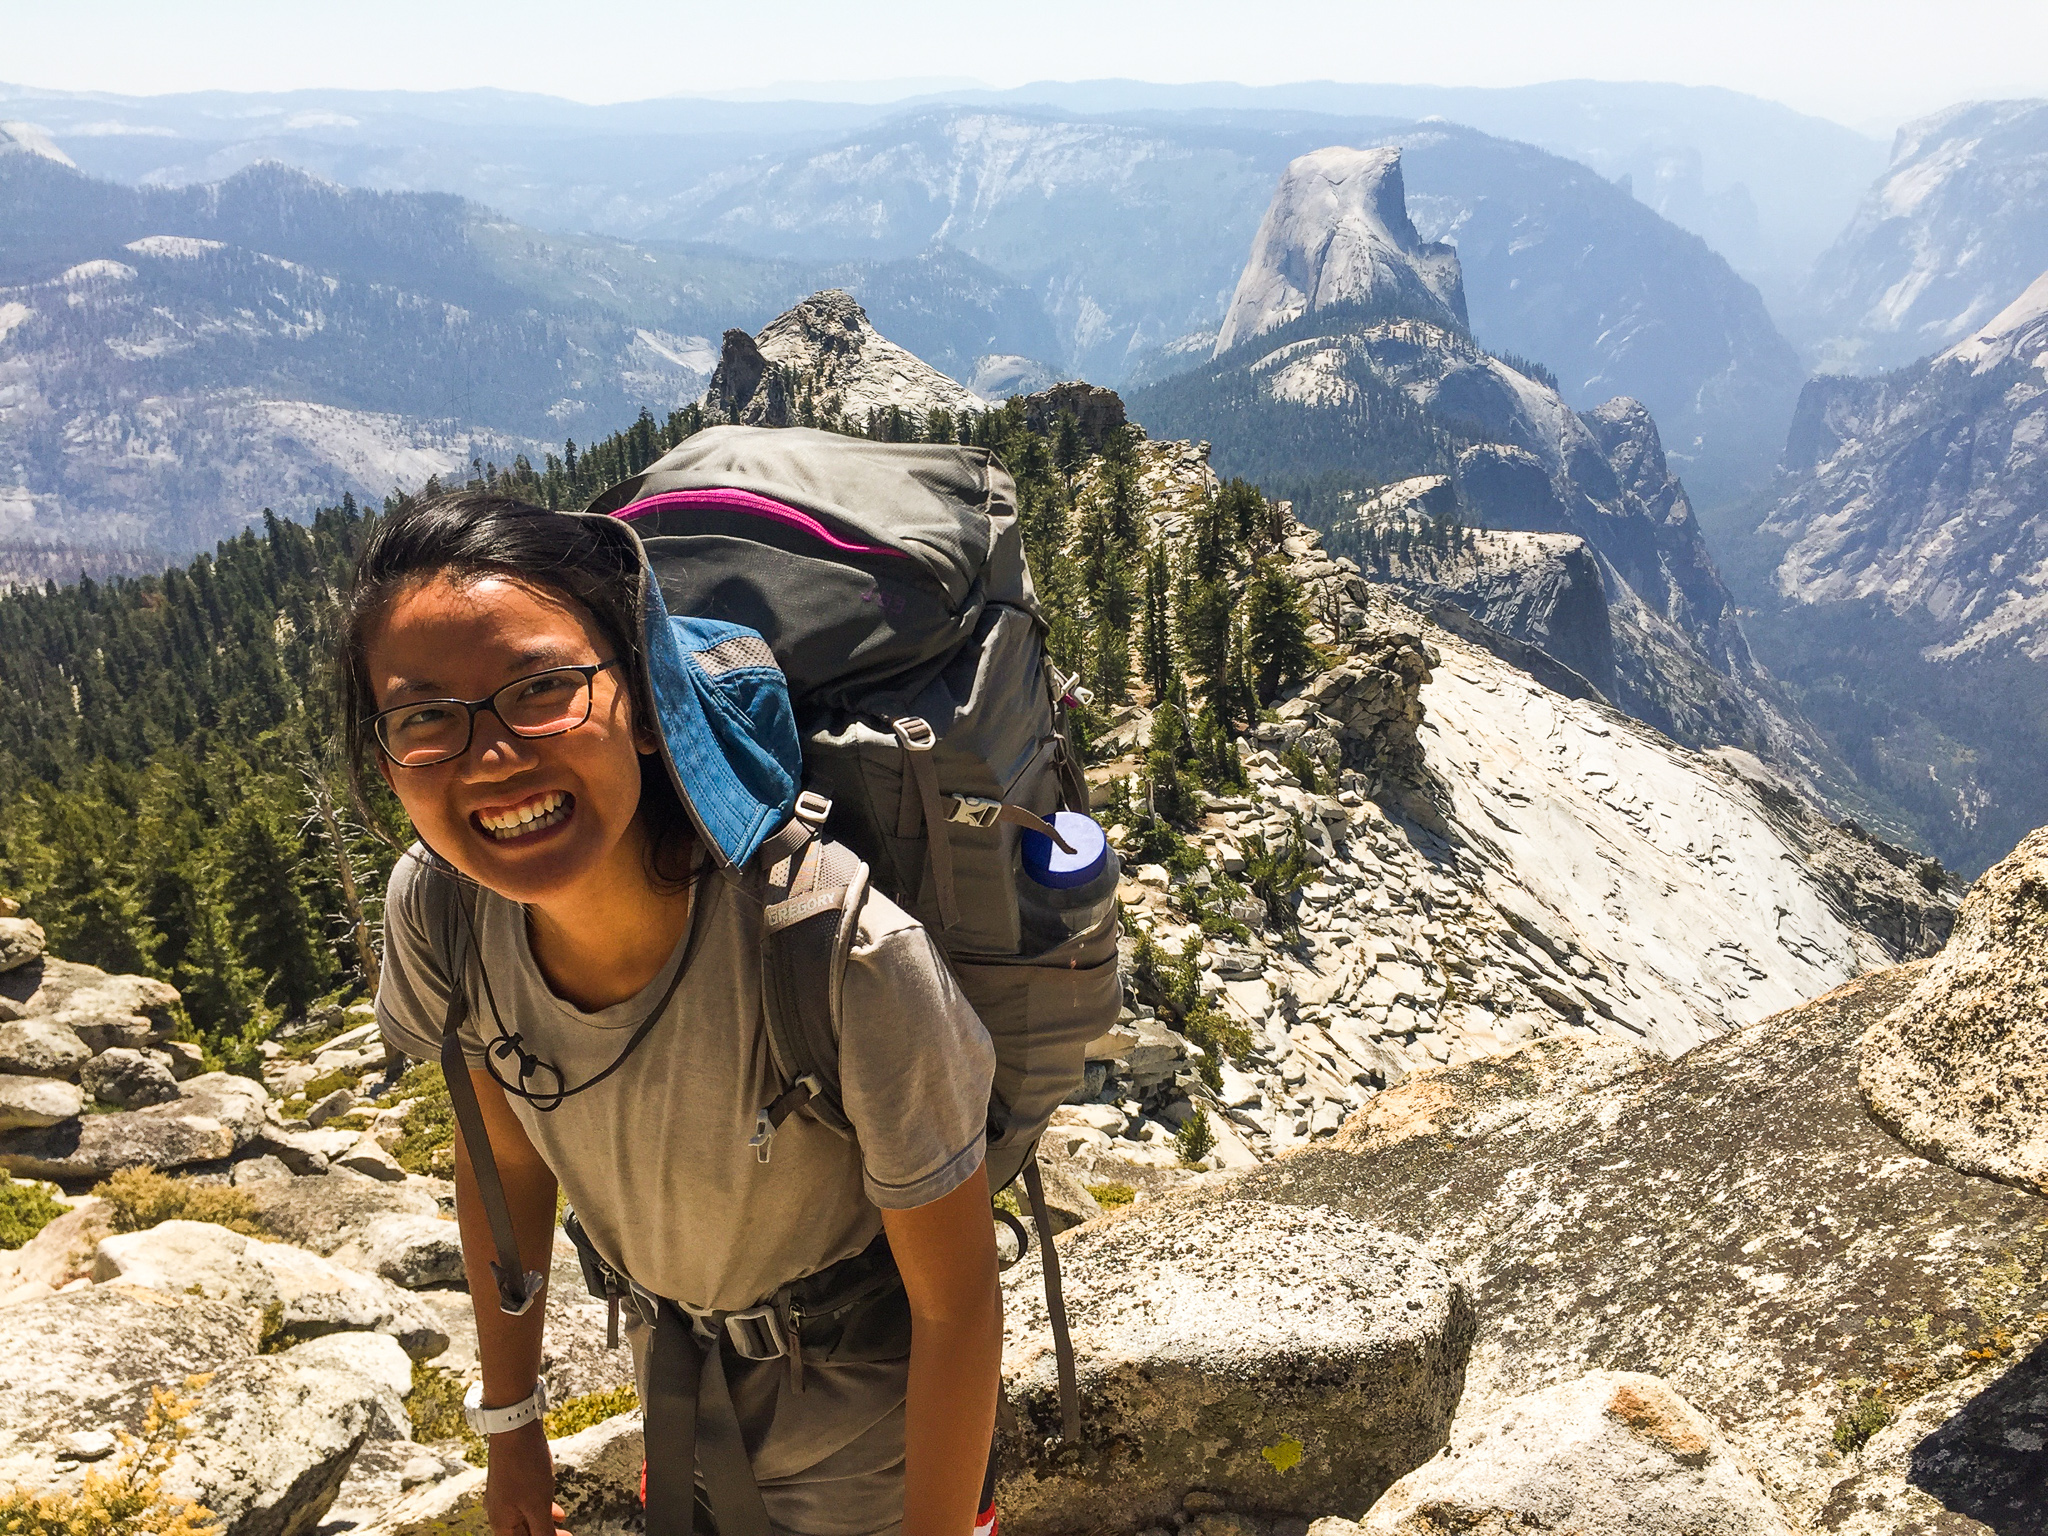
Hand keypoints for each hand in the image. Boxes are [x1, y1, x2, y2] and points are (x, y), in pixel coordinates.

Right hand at [484, 1420, 570, 1535]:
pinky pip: (527, 1504)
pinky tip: (557, 1511)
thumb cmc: (524, 1468)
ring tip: (564, 1527)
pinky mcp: (512, 1483)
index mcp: (501, 1524)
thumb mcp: (538, 1505)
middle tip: (567, 1535)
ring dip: (545, 1525)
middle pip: (523, 1534)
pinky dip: (542, 1510)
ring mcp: (505, 1497)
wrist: (514, 1429)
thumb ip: (543, 1531)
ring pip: (526, 1520)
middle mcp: (499, 1513)